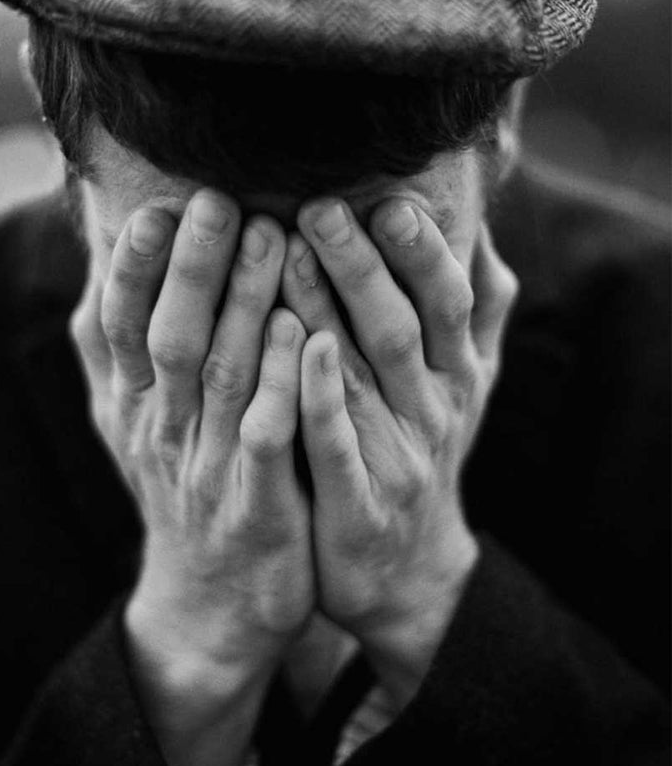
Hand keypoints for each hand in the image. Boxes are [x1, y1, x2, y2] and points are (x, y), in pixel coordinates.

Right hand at [70, 189, 313, 677]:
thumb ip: (117, 351)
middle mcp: (163, 430)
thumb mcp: (132, 422)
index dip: (136, 267)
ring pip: (222, 374)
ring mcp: (209, 467)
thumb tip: (100, 267)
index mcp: (133, 405)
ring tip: (269, 235)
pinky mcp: (258, 503)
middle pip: (171, 336)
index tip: (158, 207)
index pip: (122, 324)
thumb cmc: (184, 483)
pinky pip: (268, 437)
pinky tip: (303, 332)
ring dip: (243, 303)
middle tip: (216, 199)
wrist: (212, 599)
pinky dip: (280, 384)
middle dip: (191, 266)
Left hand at [282, 198, 517, 703]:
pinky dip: (319, 397)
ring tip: (285, 250)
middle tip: (321, 207)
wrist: (405, 566)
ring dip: (326, 310)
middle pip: (403, 328)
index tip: (389, 198)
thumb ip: (478, 313)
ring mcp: (397, 456)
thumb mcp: (466, 384)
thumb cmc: (424, 448)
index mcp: (458, 373)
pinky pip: (335, 443)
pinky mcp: (357, 501)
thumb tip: (480, 232)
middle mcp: (434, 408)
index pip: (447, 301)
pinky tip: (296, 350)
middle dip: (365, 266)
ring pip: (361, 374)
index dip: (423, 251)